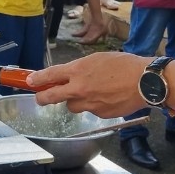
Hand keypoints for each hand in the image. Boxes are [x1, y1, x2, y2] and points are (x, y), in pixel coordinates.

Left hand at [28, 51, 147, 117]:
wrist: (145, 81)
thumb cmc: (125, 65)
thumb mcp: (98, 59)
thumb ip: (81, 69)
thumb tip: (71, 75)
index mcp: (78, 70)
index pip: (50, 75)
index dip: (37, 79)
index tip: (29, 81)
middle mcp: (80, 88)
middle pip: (52, 97)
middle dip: (43, 98)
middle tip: (41, 97)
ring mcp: (89, 104)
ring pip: (72, 106)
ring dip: (75, 101)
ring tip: (89, 93)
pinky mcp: (100, 114)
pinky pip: (91, 111)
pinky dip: (94, 106)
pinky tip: (106, 98)